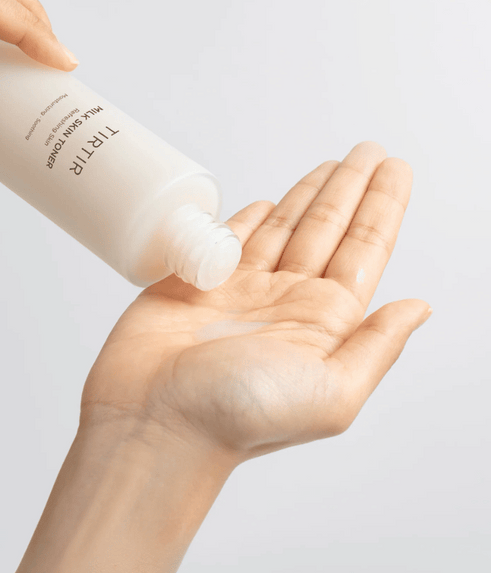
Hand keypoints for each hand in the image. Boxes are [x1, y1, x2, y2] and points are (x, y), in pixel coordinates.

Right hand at [16, 142, 431, 572]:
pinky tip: (267, 202)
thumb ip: (376, 348)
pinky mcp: (194, 282)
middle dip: (347, 188)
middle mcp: (284, 302)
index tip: (393, 168)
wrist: (154, 421)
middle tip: (367, 150)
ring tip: (329, 164)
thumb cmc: (237, 416)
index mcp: (321, 323)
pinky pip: (228, 239)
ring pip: (282, 229)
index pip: (362, 250)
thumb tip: (418, 307)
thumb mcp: (331, 393)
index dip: (381, 206)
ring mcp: (239, 290)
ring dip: (306, 195)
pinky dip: (247, 218)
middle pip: (325, 229)